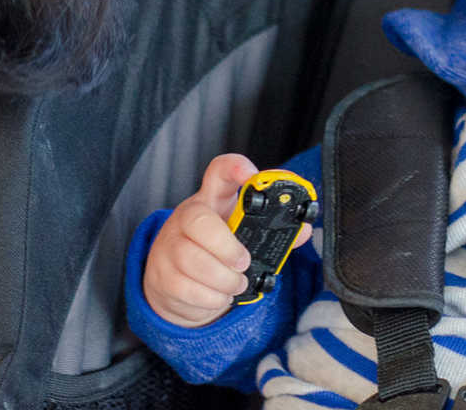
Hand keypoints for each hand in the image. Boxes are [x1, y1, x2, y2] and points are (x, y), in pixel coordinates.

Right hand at [141, 153, 311, 326]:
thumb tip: (304, 230)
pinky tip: (220, 295)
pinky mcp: (162, 276)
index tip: (251, 176)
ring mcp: (170, 246)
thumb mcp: (238, 232)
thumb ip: (270, 229)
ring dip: (223, 279)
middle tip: (243, 262)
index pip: (219, 172)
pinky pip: (185, 288)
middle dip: (226, 247)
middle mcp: (186, 218)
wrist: (174, 281)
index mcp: (211, 200)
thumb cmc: (213, 250)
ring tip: (236, 283)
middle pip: (198, 220)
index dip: (235, 168)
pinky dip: (210, 298)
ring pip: (191, 260)